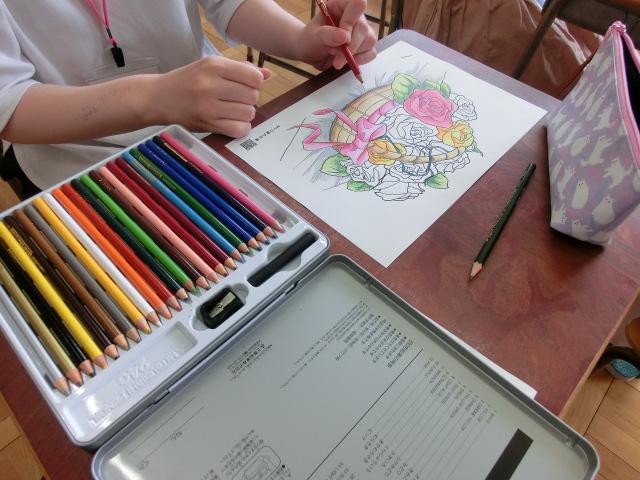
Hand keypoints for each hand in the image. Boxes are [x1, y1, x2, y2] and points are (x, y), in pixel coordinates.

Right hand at [152, 56, 269, 136]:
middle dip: (250, 99)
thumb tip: (267, 74)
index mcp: (213, 65)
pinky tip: (230, 122)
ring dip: (245, 114)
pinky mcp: (207, 124)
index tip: (245, 85)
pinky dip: (240, 128)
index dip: (255, 83)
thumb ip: (240, 69)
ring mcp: (208, 106)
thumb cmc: (187, 81)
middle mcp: (210, 84)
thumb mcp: (210, 67)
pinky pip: (239, 130)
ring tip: (231, 110)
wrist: (157, 98)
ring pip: (248, 113)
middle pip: (253, 96)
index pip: (253, 76)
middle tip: (236, 100)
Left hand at [298, 0, 376, 70]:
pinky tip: (348, 63)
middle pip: (363, 27)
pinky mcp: (365, 46)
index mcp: (342, 5)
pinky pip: (371, 53)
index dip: (351, 20)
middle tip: (336, 60)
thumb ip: (327, 35)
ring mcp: (362, 31)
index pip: (357, 3)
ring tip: (336, 60)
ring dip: (353, 55)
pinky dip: (361, 60)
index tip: (342, 37)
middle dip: (350, 47)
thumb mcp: (314, 36)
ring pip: (369, 41)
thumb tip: (344, 36)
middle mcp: (355, 16)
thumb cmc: (311, 40)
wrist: (311, 52)